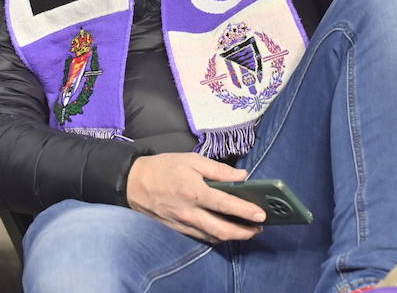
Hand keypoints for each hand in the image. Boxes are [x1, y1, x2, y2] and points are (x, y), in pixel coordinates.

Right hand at [125, 153, 265, 243]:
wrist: (135, 182)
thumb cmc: (164, 168)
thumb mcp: (192, 160)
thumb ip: (219, 169)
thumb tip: (242, 176)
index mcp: (195, 192)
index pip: (227, 205)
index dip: (246, 211)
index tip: (262, 214)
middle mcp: (190, 212)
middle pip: (222, 229)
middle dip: (244, 232)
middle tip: (258, 228)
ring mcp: (184, 223)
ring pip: (213, 237)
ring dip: (232, 236)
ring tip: (246, 231)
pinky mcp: (178, 229)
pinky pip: (202, 237)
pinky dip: (216, 236)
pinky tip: (224, 231)